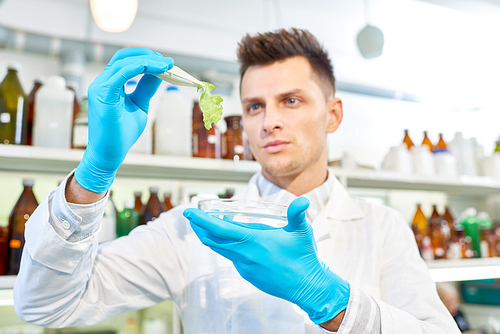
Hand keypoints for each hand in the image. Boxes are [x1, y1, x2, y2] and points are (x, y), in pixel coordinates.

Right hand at [75, 48, 173, 192]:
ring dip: (148, 61)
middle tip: (168, 61)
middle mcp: (101, 82)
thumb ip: (146, 88)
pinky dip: (140, 68)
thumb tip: (160, 72)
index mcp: (109, 84)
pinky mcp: (102, 95)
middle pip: (124, 56)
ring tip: (167, 65)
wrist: (109, 154)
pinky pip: (122, 74)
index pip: (125, 61)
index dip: (146, 57)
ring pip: (124, 62)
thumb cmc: (122, 133)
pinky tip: (156, 70)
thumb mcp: (140, 105)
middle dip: (148, 55)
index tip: (166, 62)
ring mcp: (99, 87)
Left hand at [183, 197, 349, 324]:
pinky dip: (227, 247)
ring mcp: (245, 267)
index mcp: (254, 242)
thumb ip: (297, 214)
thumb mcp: (302, 233)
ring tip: (208, 226)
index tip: (189, 212)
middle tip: (192, 217)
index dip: (202, 220)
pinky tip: (233, 241)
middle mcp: (245, 255)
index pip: (220, 229)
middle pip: (213, 240)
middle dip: (200, 228)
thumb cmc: (304, 259)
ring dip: (212, 238)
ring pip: (222, 250)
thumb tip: (303, 200)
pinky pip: (232, 258)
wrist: (308, 288)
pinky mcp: (248, 275)